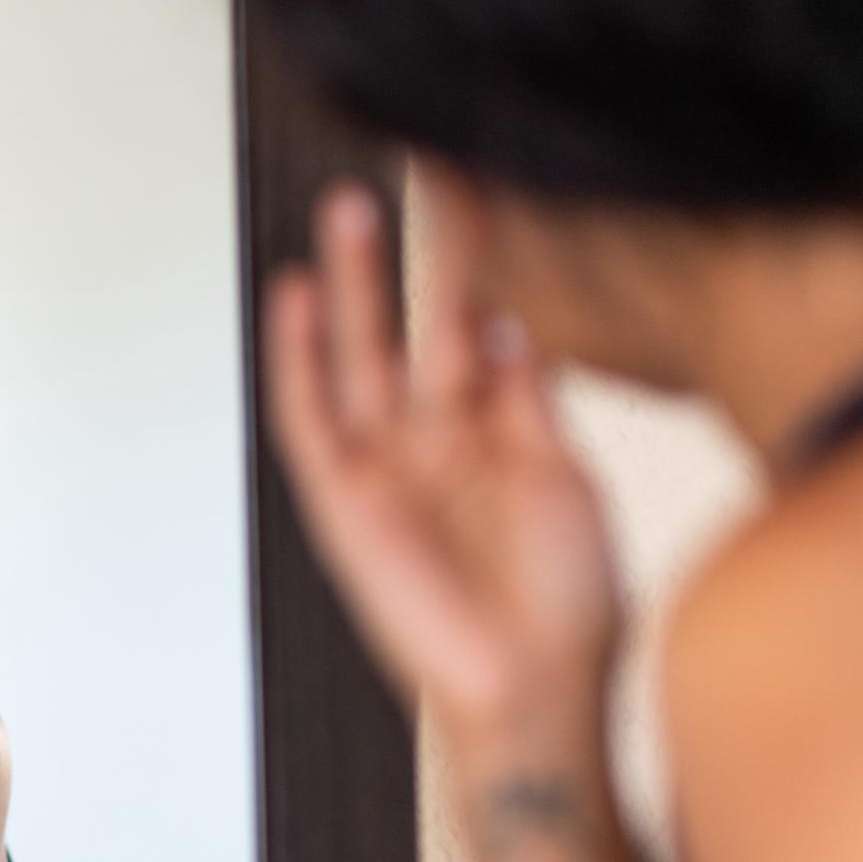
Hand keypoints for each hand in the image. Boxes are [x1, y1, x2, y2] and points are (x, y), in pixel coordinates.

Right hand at [264, 186, 621, 763]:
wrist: (534, 689)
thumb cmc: (566, 606)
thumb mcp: (566, 480)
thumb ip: (531, 401)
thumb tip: (513, 322)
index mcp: (496, 432)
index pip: (478, 321)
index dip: (476, 258)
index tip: (482, 183)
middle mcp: (434, 442)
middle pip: (411, 324)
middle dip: (405, 252)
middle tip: (402, 172)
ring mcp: (385, 468)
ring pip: (359, 355)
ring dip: (352, 286)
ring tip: (348, 210)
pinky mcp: (343, 500)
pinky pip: (308, 418)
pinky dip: (297, 359)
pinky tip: (296, 298)